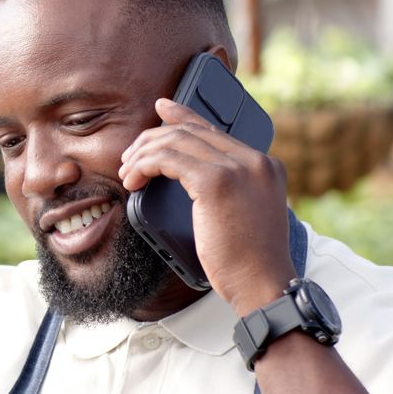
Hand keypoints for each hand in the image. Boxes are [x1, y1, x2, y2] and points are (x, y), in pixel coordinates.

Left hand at [117, 98, 295, 313]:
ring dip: (142, 155)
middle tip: (129, 157)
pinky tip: (133, 181)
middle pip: (191, 132)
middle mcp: (254, 160)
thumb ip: (229, 188)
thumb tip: (189, 174)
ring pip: (175, 142)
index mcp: (265, 164)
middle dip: (152, 140)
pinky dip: (144, 166)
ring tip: (127, 173)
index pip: (214, 130)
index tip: (161, 108)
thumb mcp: (245, 213)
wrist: (264, 285)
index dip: (183, 116)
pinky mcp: (216, 182)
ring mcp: (238, 168)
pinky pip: (168, 159)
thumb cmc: (249, 260)